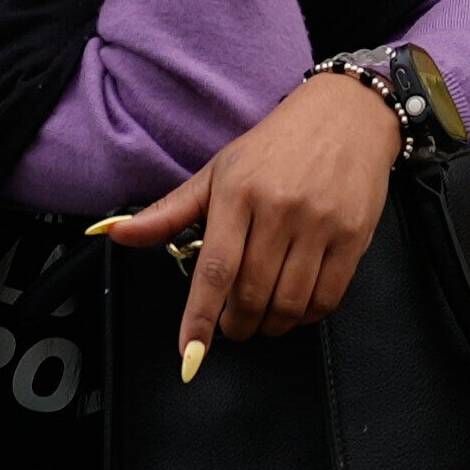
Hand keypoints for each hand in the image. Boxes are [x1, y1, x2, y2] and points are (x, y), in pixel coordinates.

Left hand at [97, 73, 397, 346]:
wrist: (347, 115)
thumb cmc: (275, 146)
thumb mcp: (217, 171)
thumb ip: (169, 211)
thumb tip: (115, 234)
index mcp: (238, 193)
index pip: (215, 268)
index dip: (199, 317)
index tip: (190, 353)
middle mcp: (279, 210)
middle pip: (252, 294)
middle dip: (236, 325)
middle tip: (231, 326)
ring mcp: (320, 224)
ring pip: (290, 303)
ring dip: (270, 325)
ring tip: (261, 318)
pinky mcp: (354, 236)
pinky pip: (327, 298)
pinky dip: (306, 317)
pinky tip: (295, 308)